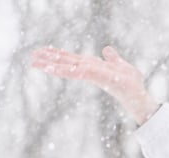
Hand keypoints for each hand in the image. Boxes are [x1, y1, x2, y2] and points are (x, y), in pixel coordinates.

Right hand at [30, 46, 159, 123]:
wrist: (139, 96)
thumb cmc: (131, 83)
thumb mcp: (122, 67)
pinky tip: (51, 69)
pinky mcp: (96, 77)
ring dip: (51, 64)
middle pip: (66, 61)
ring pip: (67, 66)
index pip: (72, 58)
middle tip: (30, 57)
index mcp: (93, 66)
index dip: (58, 54)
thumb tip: (106, 50)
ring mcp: (91, 73)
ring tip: (34, 62)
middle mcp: (90, 69)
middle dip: (48, 59)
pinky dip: (64, 70)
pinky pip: (77, 72)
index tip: (42, 51)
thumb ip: (113, 59)